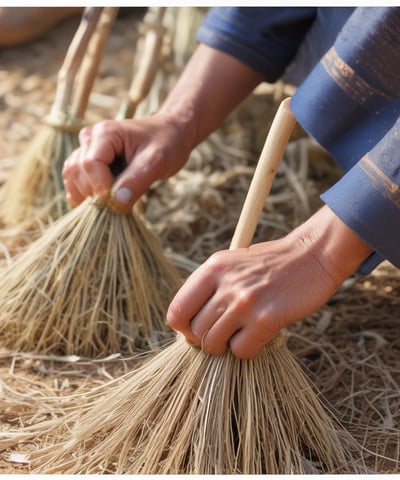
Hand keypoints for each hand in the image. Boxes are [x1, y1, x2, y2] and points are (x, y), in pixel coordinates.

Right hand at [62, 114, 191, 211]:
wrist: (170, 135)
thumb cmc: (166, 143)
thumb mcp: (157, 161)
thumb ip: (137, 180)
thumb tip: (117, 203)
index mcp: (106, 133)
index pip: (90, 164)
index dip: (101, 187)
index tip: (120, 200)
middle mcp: (90, 138)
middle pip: (76, 171)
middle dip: (94, 193)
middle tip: (119, 203)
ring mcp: (86, 149)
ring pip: (71, 176)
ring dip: (86, 195)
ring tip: (111, 202)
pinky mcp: (89, 162)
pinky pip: (75, 180)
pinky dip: (84, 194)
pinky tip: (103, 202)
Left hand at [167, 206, 372, 358]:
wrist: (312, 256)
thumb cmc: (270, 265)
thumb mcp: (232, 263)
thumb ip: (209, 288)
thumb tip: (188, 325)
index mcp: (212, 269)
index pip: (176, 311)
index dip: (183, 329)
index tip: (197, 331)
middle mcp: (225, 284)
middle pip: (195, 332)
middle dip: (207, 340)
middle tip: (225, 334)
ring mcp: (244, 302)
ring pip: (213, 345)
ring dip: (226, 347)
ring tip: (242, 333)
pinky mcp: (266, 319)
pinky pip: (240, 351)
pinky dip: (247, 350)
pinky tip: (258, 335)